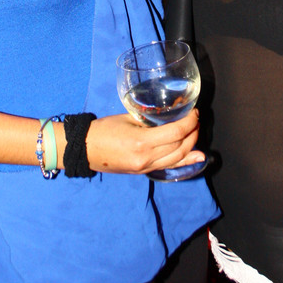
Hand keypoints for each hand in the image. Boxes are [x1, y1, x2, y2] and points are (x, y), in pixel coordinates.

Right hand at [85, 109, 203, 175]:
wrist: (84, 149)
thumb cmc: (103, 130)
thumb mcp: (127, 118)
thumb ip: (149, 117)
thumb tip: (170, 111)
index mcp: (142, 142)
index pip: (176, 133)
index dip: (189, 122)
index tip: (194, 112)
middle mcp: (146, 158)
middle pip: (180, 147)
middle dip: (193, 132)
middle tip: (196, 120)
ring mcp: (145, 167)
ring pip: (177, 159)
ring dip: (191, 146)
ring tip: (196, 133)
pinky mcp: (143, 171)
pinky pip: (169, 166)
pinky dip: (185, 160)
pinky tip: (198, 157)